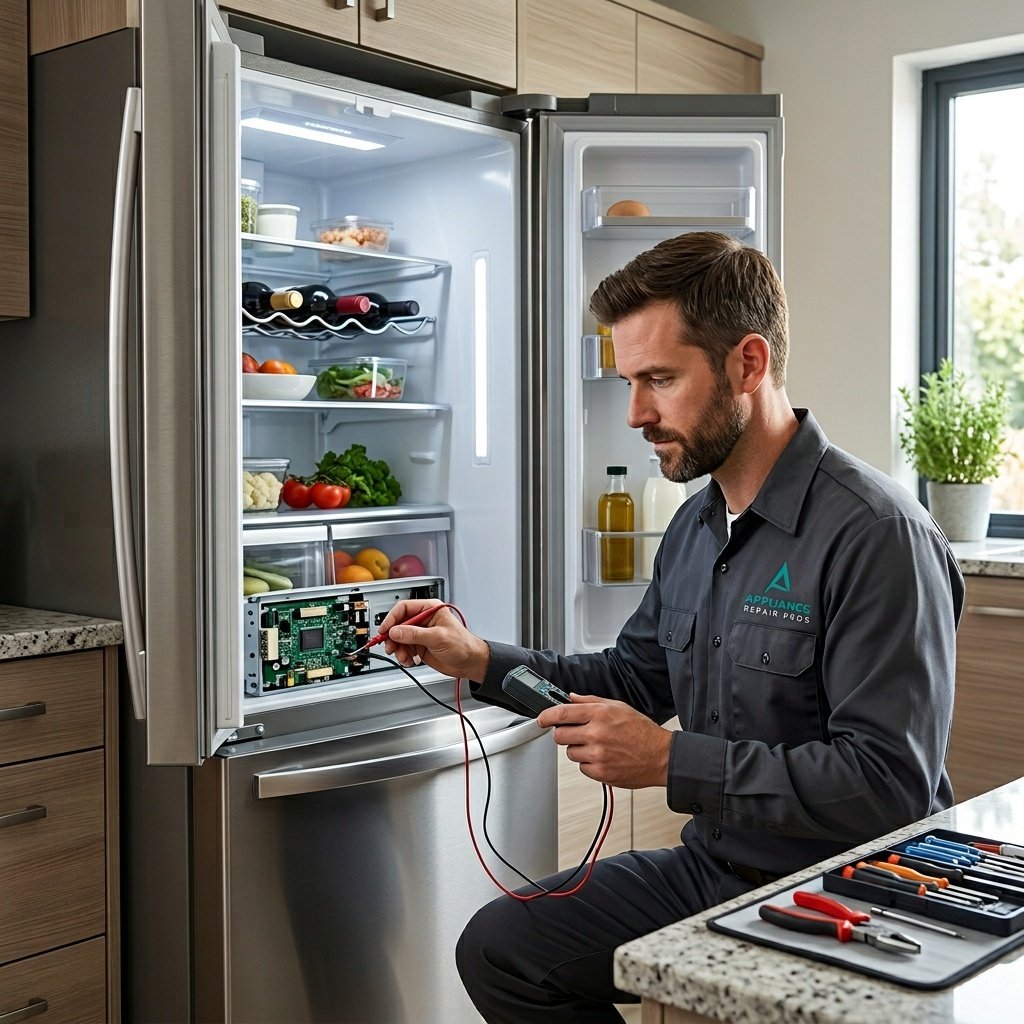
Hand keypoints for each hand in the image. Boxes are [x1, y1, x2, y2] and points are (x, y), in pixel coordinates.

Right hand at [379, 599, 490, 680]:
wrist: (470, 663)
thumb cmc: (463, 645)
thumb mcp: (437, 637)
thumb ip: (414, 634)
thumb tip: (395, 631)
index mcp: (430, 609)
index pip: (404, 608)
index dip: (392, 618)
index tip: (385, 630)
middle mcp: (423, 620)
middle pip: (399, 624)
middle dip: (393, 637)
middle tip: (390, 647)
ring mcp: (420, 634)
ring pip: (399, 638)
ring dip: (398, 649)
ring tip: (403, 657)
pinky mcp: (419, 646)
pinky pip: (404, 649)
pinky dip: (403, 656)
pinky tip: (409, 661)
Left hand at [537, 694, 671, 788]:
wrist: (661, 756)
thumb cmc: (642, 731)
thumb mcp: (618, 707)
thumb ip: (591, 701)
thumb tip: (571, 698)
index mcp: (600, 714)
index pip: (562, 713)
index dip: (547, 716)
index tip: (542, 719)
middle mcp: (597, 734)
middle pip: (560, 736)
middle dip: (564, 734)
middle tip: (576, 733)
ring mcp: (598, 755)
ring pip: (570, 753)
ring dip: (578, 749)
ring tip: (597, 746)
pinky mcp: (600, 773)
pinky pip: (582, 767)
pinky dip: (589, 763)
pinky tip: (603, 757)